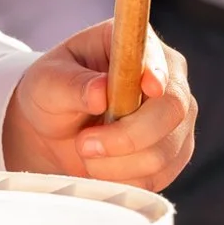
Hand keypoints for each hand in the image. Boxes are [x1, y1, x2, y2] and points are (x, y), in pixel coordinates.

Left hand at [0, 20, 195, 191]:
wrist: (53, 130)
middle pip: (172, 111)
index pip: (160, 60)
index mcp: (139, 46)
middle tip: (84, 143)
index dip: (158, 74)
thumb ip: (72, 84)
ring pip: (163, 152)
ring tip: (85, 150)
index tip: (148, 88)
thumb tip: (100, 91)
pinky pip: (158, 177)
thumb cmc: (52, 92)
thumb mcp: (47, 81)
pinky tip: (101, 165)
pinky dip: (123, 178)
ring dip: (116, 162)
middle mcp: (168, 80)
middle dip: (126, 136)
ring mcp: (176, 120)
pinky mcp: (173, 154)